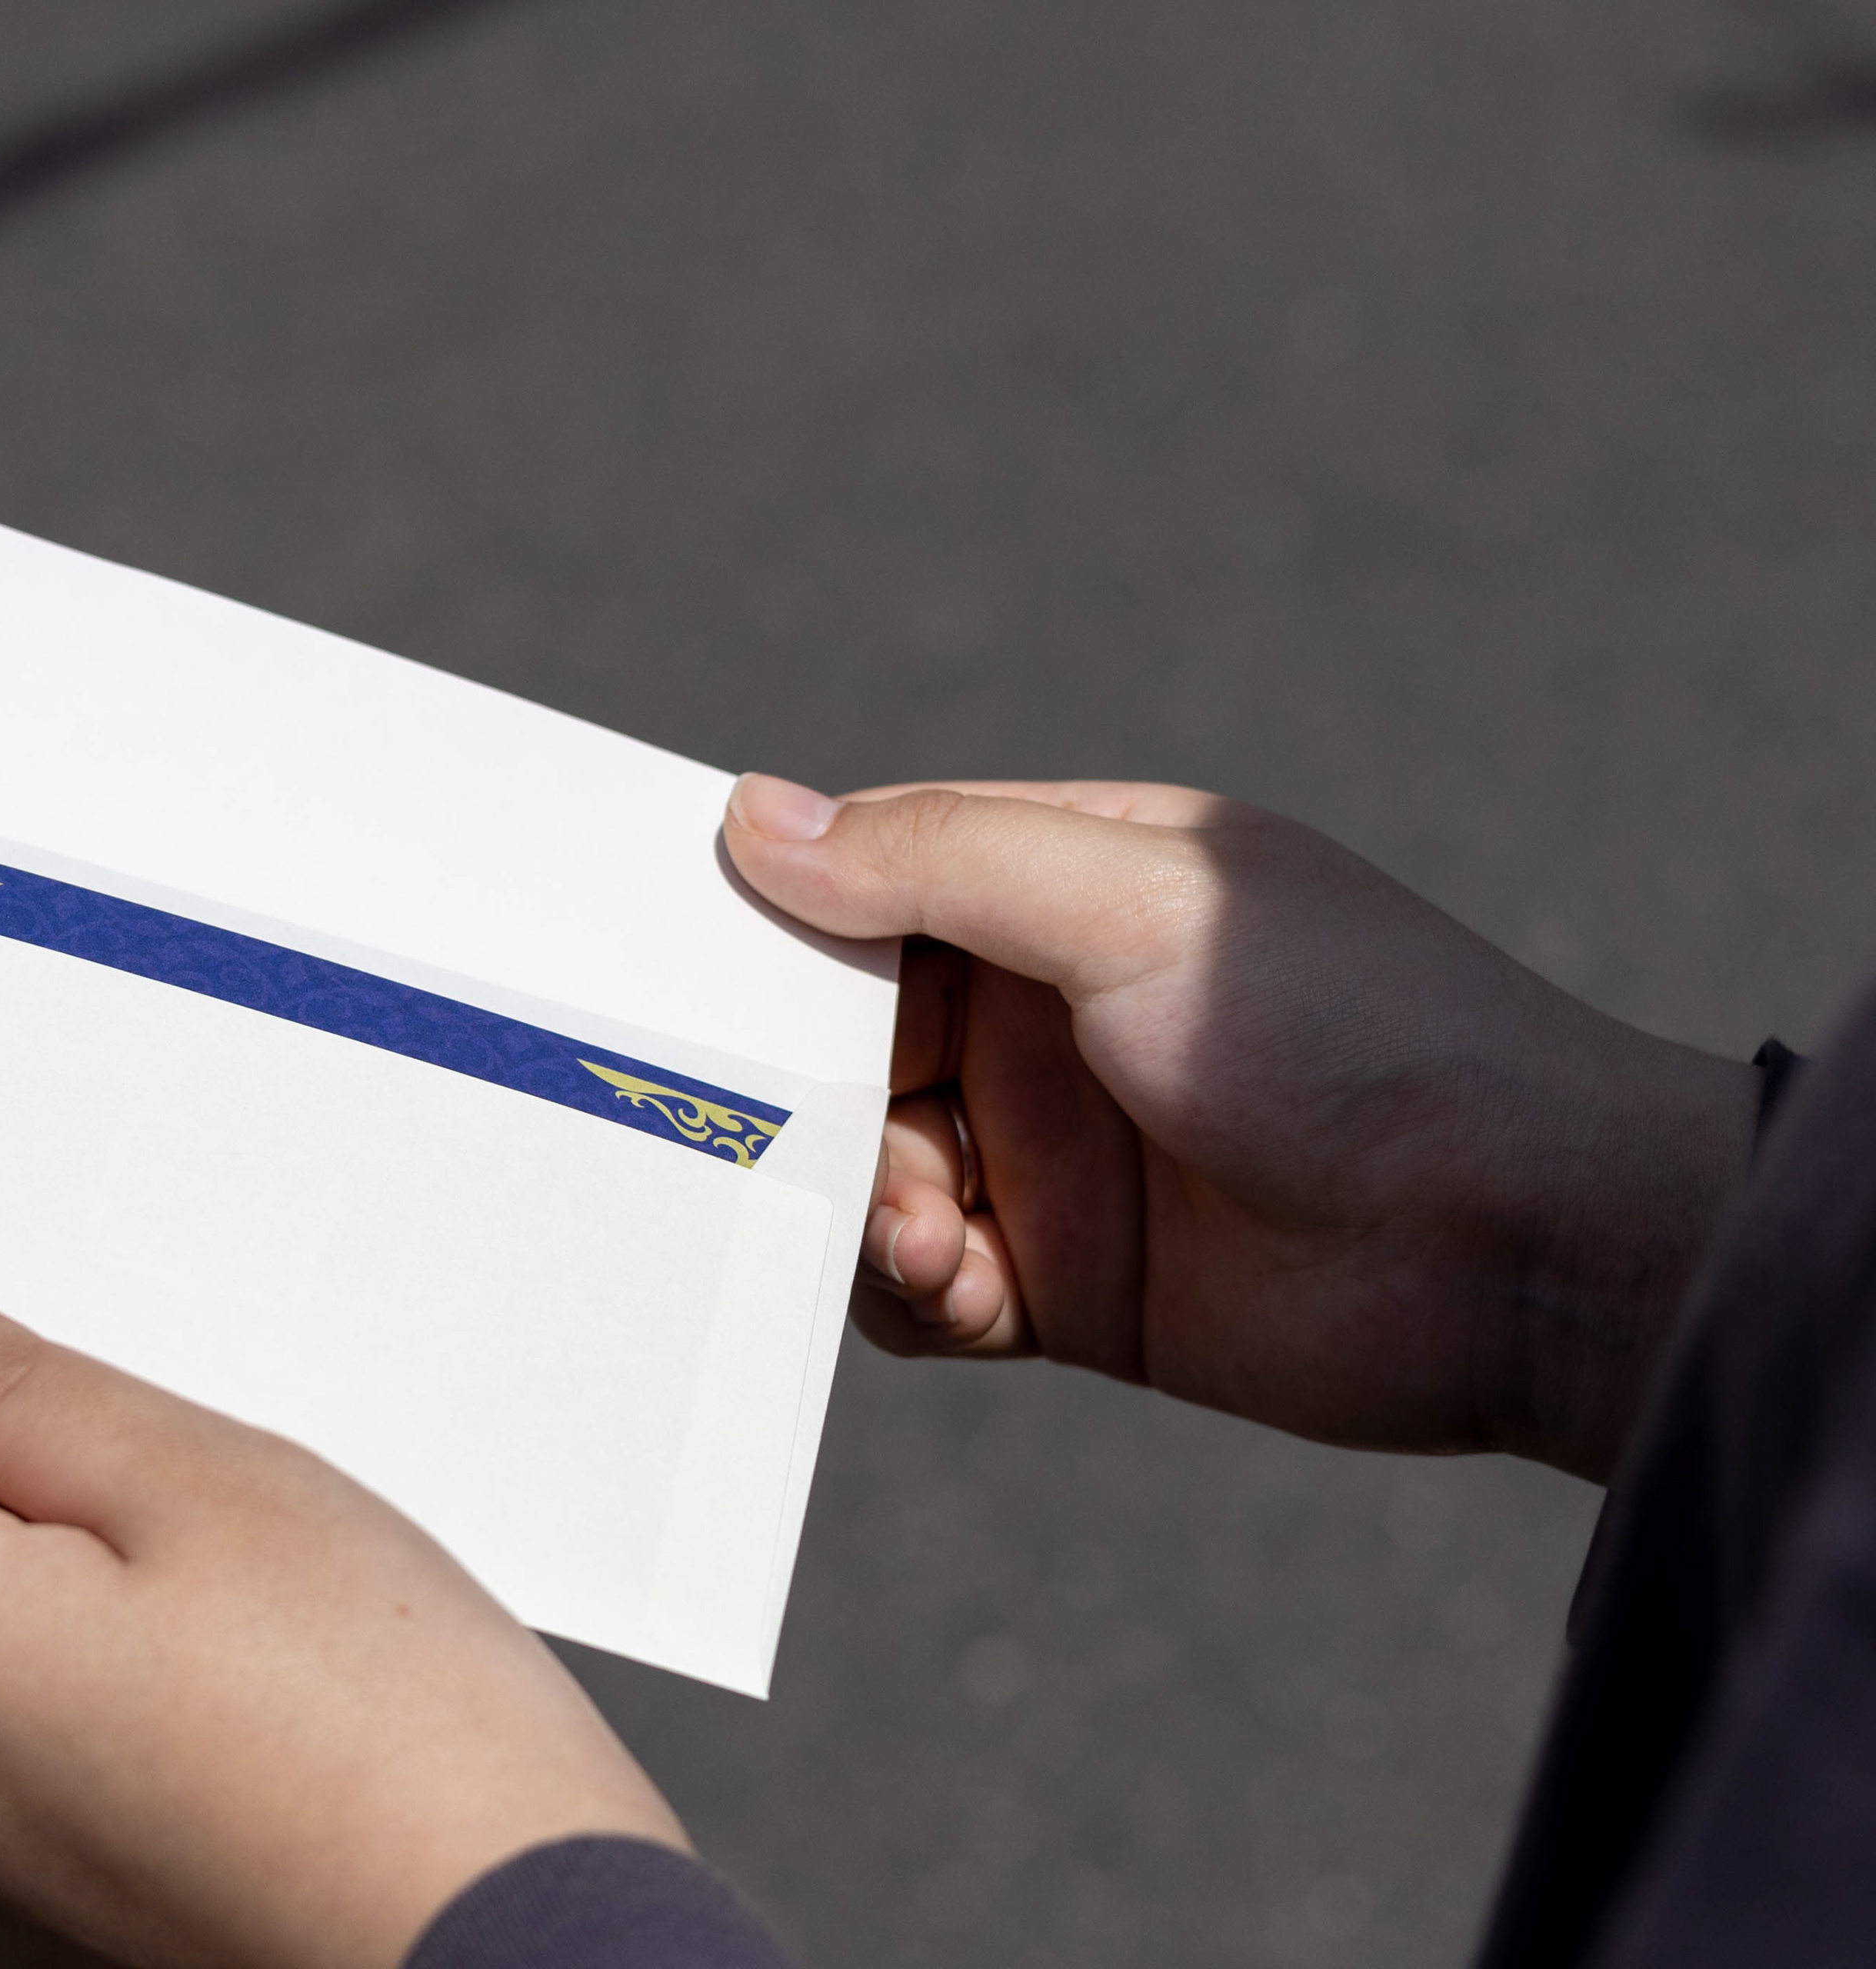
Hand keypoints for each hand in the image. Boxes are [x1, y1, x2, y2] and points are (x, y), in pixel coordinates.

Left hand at [0, 1267, 684, 1968]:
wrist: (527, 1962)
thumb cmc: (391, 1730)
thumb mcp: (207, 1486)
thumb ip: (5, 1394)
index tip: (52, 1386)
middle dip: (32, 1502)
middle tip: (215, 1513)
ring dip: (92, 1617)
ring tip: (267, 1636)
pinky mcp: (57, 1944)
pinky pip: (50, 1776)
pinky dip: (130, 1728)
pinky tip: (264, 1734)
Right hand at [722, 775, 1759, 1482]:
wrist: (1518, 1251)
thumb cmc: (1352, 1034)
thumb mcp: (1130, 905)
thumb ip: (935, 860)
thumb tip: (752, 817)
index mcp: (1063, 882)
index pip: (865, 880)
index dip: (775, 924)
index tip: (686, 973)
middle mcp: (1042, 1010)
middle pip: (841, 1039)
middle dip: (809, 1092)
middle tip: (821, 1136)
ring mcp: (1049, 1149)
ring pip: (862, 1169)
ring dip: (863, 1205)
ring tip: (937, 1234)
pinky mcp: (1062, 1280)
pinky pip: (918, 1286)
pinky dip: (908, 1291)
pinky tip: (963, 1287)